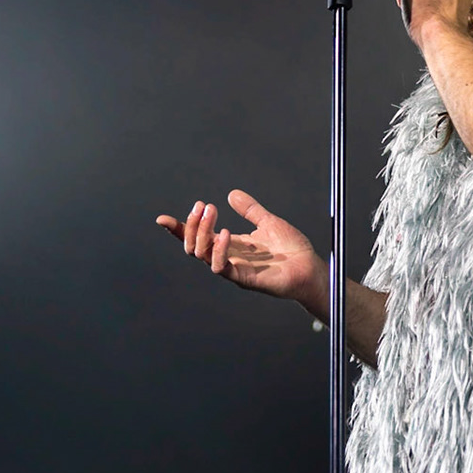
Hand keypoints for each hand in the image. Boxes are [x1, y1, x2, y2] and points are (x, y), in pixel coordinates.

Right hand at [155, 190, 325, 303]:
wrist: (310, 267)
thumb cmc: (291, 250)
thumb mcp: (267, 222)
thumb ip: (250, 209)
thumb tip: (232, 194)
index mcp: (230, 245)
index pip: (197, 238)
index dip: (179, 229)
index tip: (162, 219)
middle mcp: (227, 257)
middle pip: (193, 246)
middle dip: (190, 225)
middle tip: (203, 205)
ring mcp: (234, 269)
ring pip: (201, 255)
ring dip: (201, 232)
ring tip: (211, 212)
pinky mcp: (243, 278)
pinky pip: (221, 268)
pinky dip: (218, 250)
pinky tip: (226, 233)